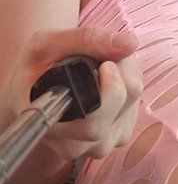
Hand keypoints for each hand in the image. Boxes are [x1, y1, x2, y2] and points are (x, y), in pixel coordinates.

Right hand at [1, 26, 143, 183]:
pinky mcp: (120, 136)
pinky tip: (106, 82)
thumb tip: (130, 43)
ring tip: (98, 68)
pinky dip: (127, 85)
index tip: (102, 63)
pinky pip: (137, 104)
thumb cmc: (36, 72)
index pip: (97, 116)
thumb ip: (85, 40)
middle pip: (127, 95)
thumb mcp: (45, 45)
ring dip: (124, 73)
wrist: (34, 97)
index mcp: (54, 125)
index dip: (108, 82)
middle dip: (119, 64)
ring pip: (135, 97)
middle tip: (97, 56)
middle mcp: (80, 142)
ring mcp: (103, 143)